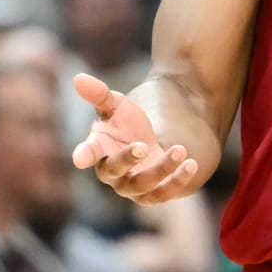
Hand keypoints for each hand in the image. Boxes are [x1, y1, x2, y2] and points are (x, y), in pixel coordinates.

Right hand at [71, 74, 199, 203]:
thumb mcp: (117, 104)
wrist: (154, 137)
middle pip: (114, 171)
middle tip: (143, 145)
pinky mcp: (153, 193)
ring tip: (180, 149)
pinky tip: (192, 164)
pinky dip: (178, 180)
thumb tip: (78, 78)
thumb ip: (99, 94)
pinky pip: (164, 193)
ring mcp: (132, 186)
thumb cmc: (127, 122)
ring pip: (142, 185)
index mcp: (98, 149)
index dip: (84, 156)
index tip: (80, 159)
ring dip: (161, 169)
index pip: (88, 153)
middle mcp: (112, 172)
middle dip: (127, 159)